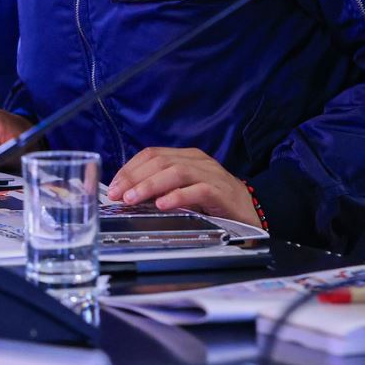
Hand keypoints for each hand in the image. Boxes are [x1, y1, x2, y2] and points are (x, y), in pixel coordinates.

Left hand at [105, 147, 258, 223]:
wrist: (250, 210)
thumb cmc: (214, 201)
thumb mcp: (185, 189)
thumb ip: (162, 187)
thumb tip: (129, 194)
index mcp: (187, 157)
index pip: (152, 154)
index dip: (129, 168)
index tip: (113, 186)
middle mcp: (198, 161)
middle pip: (160, 161)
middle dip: (134, 178)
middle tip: (117, 195)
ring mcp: (210, 174)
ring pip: (176, 171)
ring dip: (150, 185)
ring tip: (133, 199)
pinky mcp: (221, 191)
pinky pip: (197, 190)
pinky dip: (177, 196)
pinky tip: (163, 205)